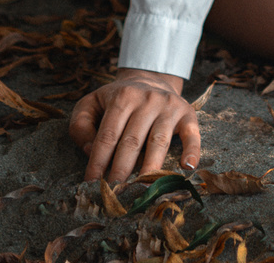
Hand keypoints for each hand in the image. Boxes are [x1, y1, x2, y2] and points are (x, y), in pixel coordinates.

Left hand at [68, 68, 199, 182]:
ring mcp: (169, 106)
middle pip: (132, 141)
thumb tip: (91, 150)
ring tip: (142, 190)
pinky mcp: (187, 114)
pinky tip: (187, 167)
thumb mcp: (91, 104)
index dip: (98, 162)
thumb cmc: (117, 100)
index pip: (108, 135)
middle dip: (121, 170)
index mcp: (122, 97)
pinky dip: (192, 150)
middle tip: (115, 194)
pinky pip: (191, 133)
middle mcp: (147, 100)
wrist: (151, 79)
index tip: (92, 184)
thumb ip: (81, 125)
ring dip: (150, 168)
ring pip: (158, 141)